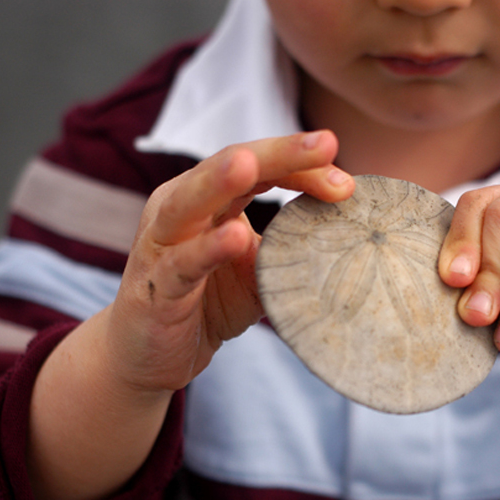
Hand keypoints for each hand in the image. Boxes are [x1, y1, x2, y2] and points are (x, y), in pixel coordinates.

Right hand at [107, 130, 353, 392]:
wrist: (148, 356)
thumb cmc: (206, 302)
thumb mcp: (257, 270)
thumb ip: (290, 247)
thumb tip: (351, 237)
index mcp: (209, 198)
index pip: (260, 167)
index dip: (302, 166)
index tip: (348, 184)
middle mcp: (180, 208)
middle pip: (230, 167)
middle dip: (280, 153)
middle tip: (328, 143)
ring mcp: (162, 245)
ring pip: (190, 203)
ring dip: (219, 180)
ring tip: (252, 164)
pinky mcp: (155, 287)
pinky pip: (182, 264)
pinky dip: (207, 249)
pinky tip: (234, 236)